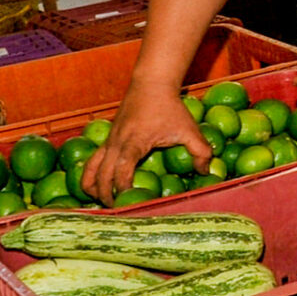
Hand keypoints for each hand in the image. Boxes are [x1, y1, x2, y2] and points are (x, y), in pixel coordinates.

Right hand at [83, 81, 209, 204]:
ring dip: (92, 187)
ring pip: (90, 169)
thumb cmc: (171, 107)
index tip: (132, 204)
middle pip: (101, 176)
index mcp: (133, 143)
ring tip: (102, 203)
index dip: (124, 191)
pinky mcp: (108, 138)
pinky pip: (93, 160)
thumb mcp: (190, 129)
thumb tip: (206, 173)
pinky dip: (91, 174)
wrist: (151, 83)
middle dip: (106, 196)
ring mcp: (108, 140)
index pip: (121, 173)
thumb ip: (201, 152)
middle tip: (118, 212)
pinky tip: (98, 186)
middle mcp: (115, 143)